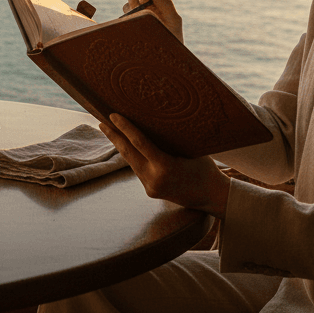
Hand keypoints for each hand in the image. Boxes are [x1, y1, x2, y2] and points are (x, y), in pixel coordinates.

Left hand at [100, 113, 229, 217]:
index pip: (139, 142)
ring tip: (111, 131)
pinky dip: (133, 157)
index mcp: (166, 166)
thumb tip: (153, 121)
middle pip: (127, 153)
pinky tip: (127, 146)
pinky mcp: (150, 191)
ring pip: (131, 162)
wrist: (212, 196)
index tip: (112, 116)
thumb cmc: (205, 168)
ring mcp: (150, 187)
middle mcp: (154, 178)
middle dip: (113, 136)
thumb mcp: (191, 149)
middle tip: (101, 121)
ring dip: (121, 147)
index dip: (124, 128)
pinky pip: (138, 170)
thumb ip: (170, 140)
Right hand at [125, 0, 183, 42]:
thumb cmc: (172, 37)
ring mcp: (137, 11)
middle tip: (140, 5)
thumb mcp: (174, 20)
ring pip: (128, 0)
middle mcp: (147, 3)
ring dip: (132, 5)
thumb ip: (167, 4)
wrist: (163, 56)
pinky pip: (125, 12)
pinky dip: (128, 16)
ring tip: (140, 17)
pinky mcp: (130, 20)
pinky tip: (135, 25)